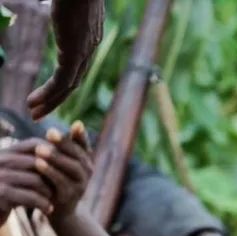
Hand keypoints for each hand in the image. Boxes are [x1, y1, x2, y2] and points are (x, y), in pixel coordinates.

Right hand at [0, 139, 56, 223]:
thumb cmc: (9, 191)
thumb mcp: (18, 173)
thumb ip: (33, 162)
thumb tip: (62, 148)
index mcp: (5, 152)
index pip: (35, 144)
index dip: (54, 154)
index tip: (64, 168)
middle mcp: (1, 160)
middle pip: (39, 163)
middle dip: (54, 176)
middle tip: (62, 187)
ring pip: (36, 180)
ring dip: (49, 192)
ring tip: (53, 198)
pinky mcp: (1, 194)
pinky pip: (31, 197)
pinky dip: (43, 204)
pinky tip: (49, 209)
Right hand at [28, 0, 104, 119]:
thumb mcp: (67, 2)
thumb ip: (62, 11)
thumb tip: (51, 5)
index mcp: (89, 35)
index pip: (77, 66)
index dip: (63, 82)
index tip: (49, 93)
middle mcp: (90, 46)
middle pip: (74, 80)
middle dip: (57, 98)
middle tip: (40, 111)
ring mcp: (84, 50)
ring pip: (68, 85)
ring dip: (50, 101)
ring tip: (33, 112)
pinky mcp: (75, 51)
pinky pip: (62, 79)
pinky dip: (49, 93)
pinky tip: (34, 101)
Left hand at [32, 123, 93, 218]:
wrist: (61, 210)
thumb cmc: (59, 180)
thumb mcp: (66, 162)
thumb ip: (69, 146)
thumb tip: (78, 123)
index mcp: (86, 162)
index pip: (84, 146)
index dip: (79, 136)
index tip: (74, 125)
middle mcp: (87, 173)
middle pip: (78, 156)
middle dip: (64, 144)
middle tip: (49, 132)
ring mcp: (81, 186)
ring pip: (71, 169)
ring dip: (56, 157)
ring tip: (40, 148)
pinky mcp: (70, 197)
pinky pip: (61, 182)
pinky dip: (50, 172)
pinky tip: (38, 163)